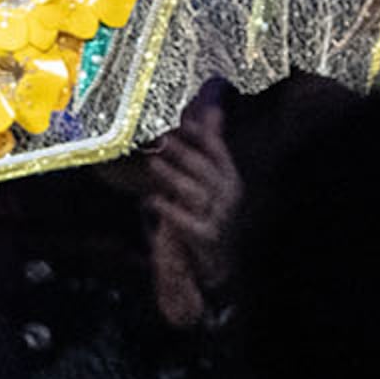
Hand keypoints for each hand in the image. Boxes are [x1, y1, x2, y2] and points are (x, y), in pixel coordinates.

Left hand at [142, 99, 241, 328]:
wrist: (216, 270)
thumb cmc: (208, 219)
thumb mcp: (209, 183)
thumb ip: (211, 146)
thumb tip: (213, 108)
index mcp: (229, 179)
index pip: (217, 151)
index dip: (200, 134)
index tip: (181, 119)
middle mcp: (228, 196)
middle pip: (205, 169)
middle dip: (183, 151)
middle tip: (161, 137)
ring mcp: (219, 218)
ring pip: (196, 192)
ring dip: (173, 176)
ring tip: (153, 162)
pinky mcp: (205, 239)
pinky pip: (187, 222)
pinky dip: (168, 210)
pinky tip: (150, 200)